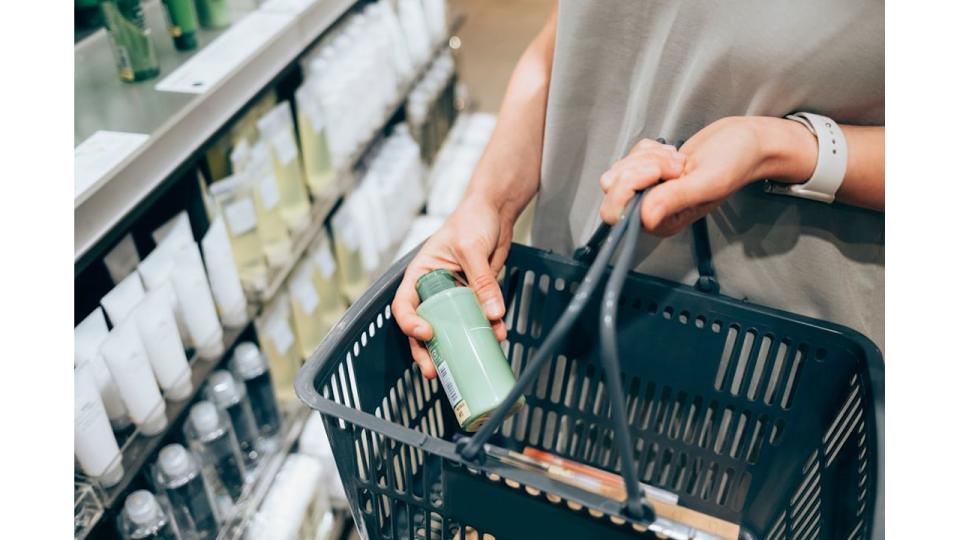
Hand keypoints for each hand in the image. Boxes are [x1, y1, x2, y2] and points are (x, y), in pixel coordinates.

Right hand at [391, 196, 512, 378]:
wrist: (495, 212)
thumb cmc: (472, 220)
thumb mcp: (472, 249)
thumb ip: (482, 281)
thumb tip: (494, 313)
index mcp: (420, 274)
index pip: (405, 304)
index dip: (410, 323)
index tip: (426, 333)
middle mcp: (432, 289)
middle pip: (424, 326)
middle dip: (426, 351)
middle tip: (434, 371)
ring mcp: (453, 296)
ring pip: (450, 329)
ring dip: (457, 348)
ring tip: (465, 365)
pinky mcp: (474, 297)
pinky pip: (476, 320)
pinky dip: (485, 331)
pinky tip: (496, 339)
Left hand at [599, 117, 817, 235]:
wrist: (746, 141)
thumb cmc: (735, 162)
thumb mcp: (707, 182)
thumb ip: (674, 198)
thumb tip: (644, 218)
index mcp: (664, 222)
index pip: (617, 213)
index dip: (629, 186)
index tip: (657, 171)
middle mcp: (653, 210)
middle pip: (612, 189)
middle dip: (640, 166)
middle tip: (674, 163)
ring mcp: (650, 190)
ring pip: (621, 169)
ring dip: (648, 156)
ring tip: (679, 159)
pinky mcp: (649, 172)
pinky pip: (631, 155)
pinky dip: (651, 148)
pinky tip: (674, 154)